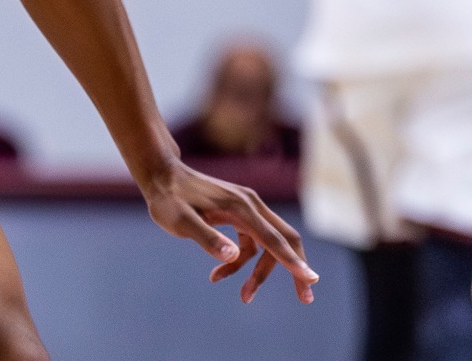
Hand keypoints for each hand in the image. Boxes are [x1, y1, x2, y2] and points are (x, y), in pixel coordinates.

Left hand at [141, 160, 316, 303]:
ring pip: (268, 243)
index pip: (274, 239)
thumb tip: (233, 256)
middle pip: (285, 239)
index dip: (293, 262)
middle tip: (305, 298)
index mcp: (241, 208)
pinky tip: (218, 274)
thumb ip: (206, 237)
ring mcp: (246, 207)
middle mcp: (250, 205)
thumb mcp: (179, 221)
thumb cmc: (167, 198)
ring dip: (260, 271)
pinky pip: (252, 241)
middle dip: (295, 269)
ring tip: (244, 296)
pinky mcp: (238, 212)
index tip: (311, 280)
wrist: (160, 173)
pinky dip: (242, 260)